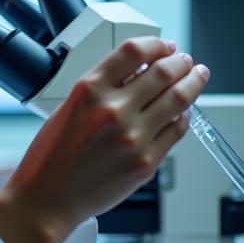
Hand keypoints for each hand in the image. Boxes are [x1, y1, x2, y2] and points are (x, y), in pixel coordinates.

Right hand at [0, 38, 208, 242]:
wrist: (47, 199)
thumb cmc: (51, 157)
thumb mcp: (68, 108)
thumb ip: (102, 88)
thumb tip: (139, 72)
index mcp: (88, 90)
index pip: (134, 51)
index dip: (157, 44)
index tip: (165, 45)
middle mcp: (113, 110)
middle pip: (163, 72)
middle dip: (181, 61)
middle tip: (186, 60)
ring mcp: (133, 137)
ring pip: (178, 99)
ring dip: (192, 83)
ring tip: (196, 76)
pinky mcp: (146, 163)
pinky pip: (176, 131)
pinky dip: (184, 116)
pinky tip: (184, 112)